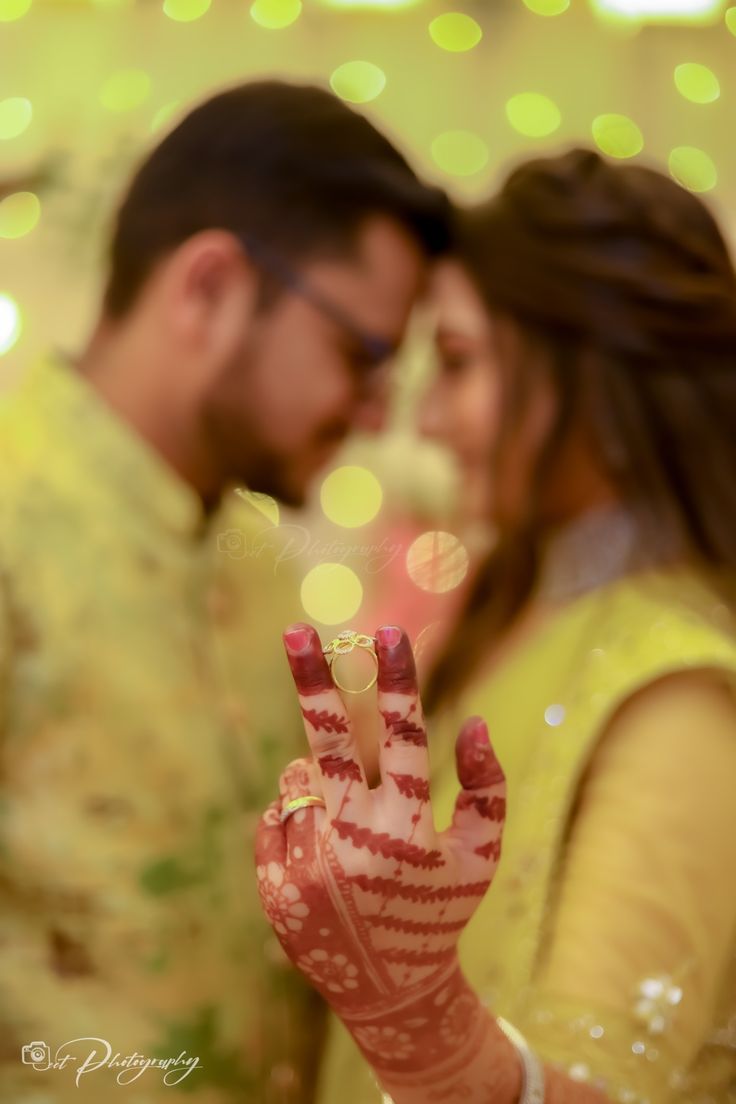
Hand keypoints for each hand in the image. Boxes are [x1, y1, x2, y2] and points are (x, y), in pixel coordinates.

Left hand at [255, 623, 506, 1088]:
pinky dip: (296, 821)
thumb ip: (487, 788)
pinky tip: (322, 857)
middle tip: (295, 630)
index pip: (404, 736)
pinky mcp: (276, 886)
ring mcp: (309, 865)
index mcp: (408, 828)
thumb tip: (474, 722)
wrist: (389, 990)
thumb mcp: (478, 855)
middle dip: (312, 680)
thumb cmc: (439, 910)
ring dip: (318, 785)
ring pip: (299, 781)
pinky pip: (276, 818)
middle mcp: (355, 842)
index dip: (397, 681)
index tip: (387, 632)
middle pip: (328, 741)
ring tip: (346, 830)